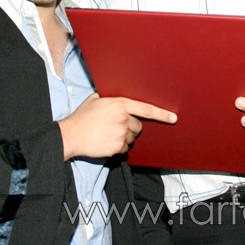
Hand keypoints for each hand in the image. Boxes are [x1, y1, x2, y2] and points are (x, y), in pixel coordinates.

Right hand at [59, 95, 176, 159]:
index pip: (146, 109)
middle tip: (114, 126)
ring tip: (107, 134)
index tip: (173, 118)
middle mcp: (123, 118)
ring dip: (124, 137)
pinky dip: (118, 147)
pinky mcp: (117, 147)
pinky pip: (125, 148)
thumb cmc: (82, 117)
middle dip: (130, 127)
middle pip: (138, 126)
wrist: (71, 135)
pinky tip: (106, 142)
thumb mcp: (96, 100)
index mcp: (119, 104)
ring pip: (132, 138)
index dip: (162, 114)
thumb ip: (110, 97)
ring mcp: (121, 134)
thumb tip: (117, 95)